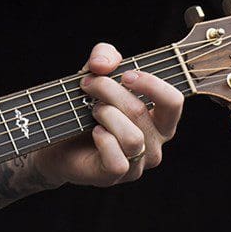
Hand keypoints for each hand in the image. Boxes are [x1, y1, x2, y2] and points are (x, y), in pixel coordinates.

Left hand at [30, 43, 184, 188]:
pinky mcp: (116, 176)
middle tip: (89, 85)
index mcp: (159, 119)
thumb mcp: (97, 72)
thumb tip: (103, 64)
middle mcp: (154, 144)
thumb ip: (105, 55)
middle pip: (141, 112)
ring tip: (92, 110)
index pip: (173, 101)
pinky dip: (102, 140)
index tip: (125, 75)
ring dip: (104, 114)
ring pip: (131, 136)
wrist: (57, 139)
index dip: (150, 83)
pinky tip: (93, 132)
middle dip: (110, 91)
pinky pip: (118, 160)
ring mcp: (137, 164)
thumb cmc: (85, 105)